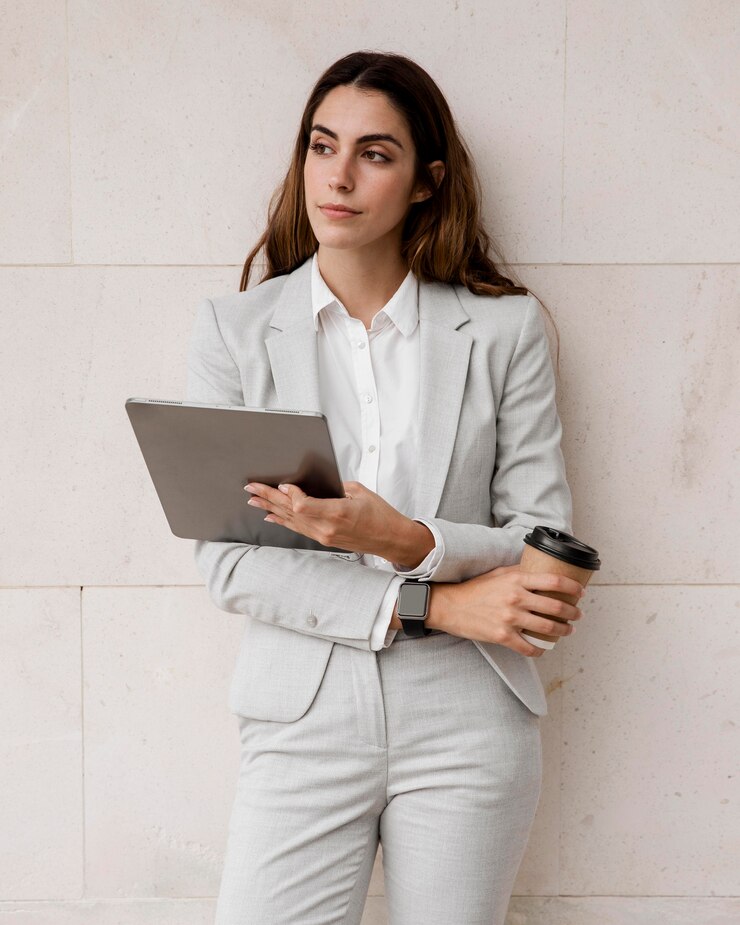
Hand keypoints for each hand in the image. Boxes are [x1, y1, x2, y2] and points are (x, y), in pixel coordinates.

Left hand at [243, 479, 407, 555]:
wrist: (389, 538)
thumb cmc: (379, 514)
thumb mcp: (359, 492)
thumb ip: (334, 486)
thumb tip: (315, 482)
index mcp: (337, 512)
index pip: (303, 505)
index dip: (289, 494)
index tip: (282, 484)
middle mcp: (327, 527)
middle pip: (291, 512)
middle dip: (269, 498)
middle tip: (252, 488)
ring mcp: (324, 536)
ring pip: (291, 521)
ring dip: (271, 509)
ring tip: (253, 500)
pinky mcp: (324, 540)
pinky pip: (298, 529)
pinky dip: (283, 521)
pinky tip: (271, 515)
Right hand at [440, 564, 584, 657]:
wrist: (450, 606)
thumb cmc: (474, 589)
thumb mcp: (498, 573)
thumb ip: (519, 572)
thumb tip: (540, 570)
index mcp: (516, 579)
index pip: (553, 580)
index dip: (572, 587)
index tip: (580, 592)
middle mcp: (516, 598)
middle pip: (555, 606)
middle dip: (573, 612)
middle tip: (577, 614)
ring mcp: (510, 618)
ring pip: (547, 628)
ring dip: (563, 630)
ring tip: (567, 630)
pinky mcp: (502, 636)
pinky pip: (529, 647)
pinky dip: (539, 650)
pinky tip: (543, 649)